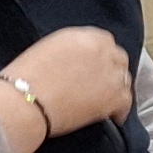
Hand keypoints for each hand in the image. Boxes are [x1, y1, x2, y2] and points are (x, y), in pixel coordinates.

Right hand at [0, 25, 133, 149]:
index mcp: (83, 36)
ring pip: (124, 79)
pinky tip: (112, 116)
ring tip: (106, 100)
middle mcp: (101, 50)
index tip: (96, 66)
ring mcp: (111, 73)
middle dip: (111, 70)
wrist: (25, 100)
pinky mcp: (114, 97)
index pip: (104, 41)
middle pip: (118, 58)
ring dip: (116, 88)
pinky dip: (120, 110)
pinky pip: (127, 102)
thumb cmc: (25, 78)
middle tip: (102, 83)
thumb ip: (70, 50)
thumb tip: (76, 61)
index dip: (101, 56)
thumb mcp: (47, 49)